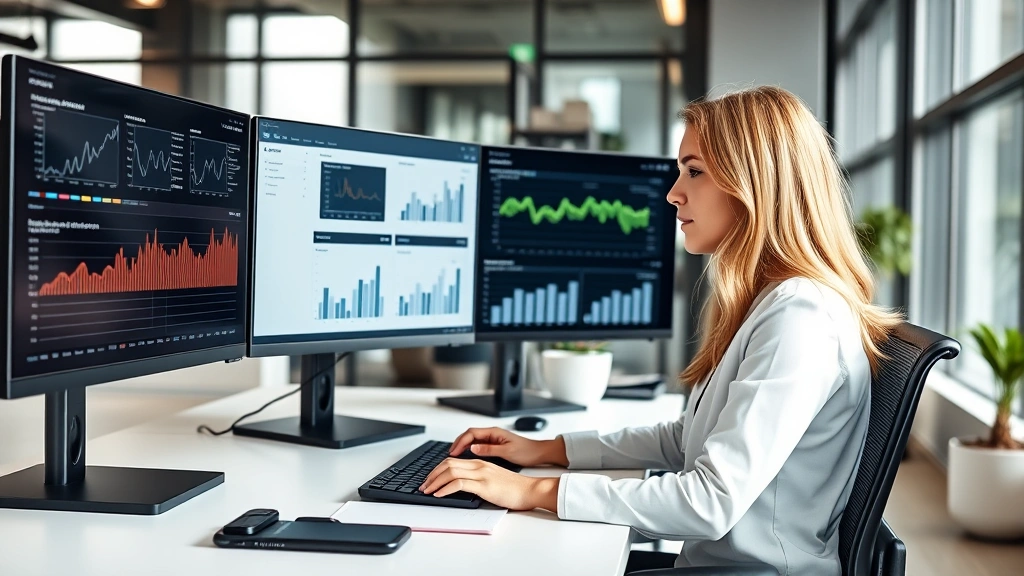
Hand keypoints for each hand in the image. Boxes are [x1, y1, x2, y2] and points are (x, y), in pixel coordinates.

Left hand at [420, 458, 559, 511]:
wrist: (530, 490)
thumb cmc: (514, 488)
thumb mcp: (493, 480)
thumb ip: (478, 479)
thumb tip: (463, 487)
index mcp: (480, 463)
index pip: (452, 461)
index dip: (437, 470)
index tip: (429, 480)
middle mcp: (479, 465)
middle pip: (448, 464)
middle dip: (431, 475)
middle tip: (423, 486)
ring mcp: (481, 474)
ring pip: (450, 471)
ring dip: (435, 482)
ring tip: (427, 491)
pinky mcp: (484, 485)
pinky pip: (459, 483)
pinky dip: (445, 488)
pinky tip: (439, 495)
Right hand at [449, 427, 568, 467]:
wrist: (539, 453)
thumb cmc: (526, 451)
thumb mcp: (507, 452)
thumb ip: (489, 449)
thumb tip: (472, 448)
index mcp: (494, 432)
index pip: (471, 433)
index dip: (460, 442)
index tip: (453, 452)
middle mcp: (492, 434)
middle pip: (469, 436)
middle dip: (457, 444)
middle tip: (449, 455)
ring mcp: (493, 439)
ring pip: (472, 441)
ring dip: (462, 447)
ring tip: (453, 457)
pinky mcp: (495, 446)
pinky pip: (478, 446)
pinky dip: (469, 451)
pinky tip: (465, 458)